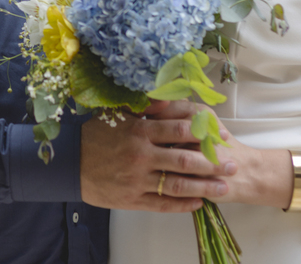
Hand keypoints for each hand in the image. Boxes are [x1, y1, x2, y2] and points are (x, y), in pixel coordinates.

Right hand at [80, 101, 235, 212]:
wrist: (69, 163)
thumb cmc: (94, 135)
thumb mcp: (116, 114)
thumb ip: (142, 107)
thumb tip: (167, 95)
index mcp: (138, 131)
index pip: (178, 130)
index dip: (203, 133)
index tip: (220, 135)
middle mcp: (140, 156)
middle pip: (185, 160)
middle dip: (212, 163)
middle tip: (232, 165)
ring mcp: (137, 179)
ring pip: (178, 185)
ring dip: (204, 187)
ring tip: (223, 188)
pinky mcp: (132, 199)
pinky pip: (162, 204)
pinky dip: (182, 205)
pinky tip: (198, 203)